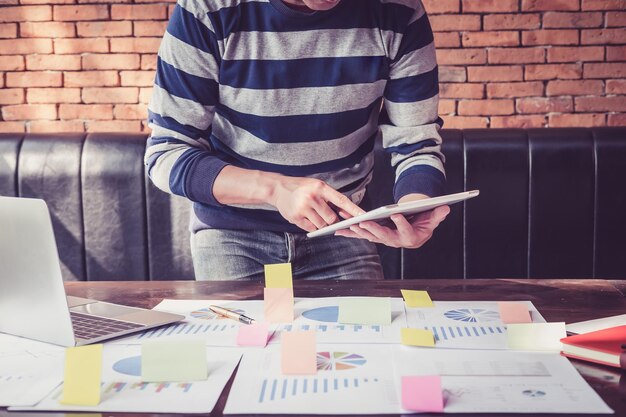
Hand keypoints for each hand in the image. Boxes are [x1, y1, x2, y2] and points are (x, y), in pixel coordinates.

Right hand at [270, 176, 364, 231]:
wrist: (278, 188)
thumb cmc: (301, 187)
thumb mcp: (317, 186)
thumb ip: (330, 198)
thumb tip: (345, 213)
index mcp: (321, 187)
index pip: (342, 201)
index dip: (354, 210)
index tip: (364, 216)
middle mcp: (312, 197)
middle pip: (331, 218)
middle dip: (333, 222)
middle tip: (329, 218)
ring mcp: (303, 208)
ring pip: (322, 225)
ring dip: (322, 224)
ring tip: (315, 215)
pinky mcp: (295, 217)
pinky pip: (311, 228)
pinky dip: (312, 226)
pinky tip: (306, 217)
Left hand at [335, 202, 449, 248]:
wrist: (416, 234)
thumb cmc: (423, 224)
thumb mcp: (433, 219)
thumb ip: (438, 215)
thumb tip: (445, 208)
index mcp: (411, 237)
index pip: (406, 230)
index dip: (401, 223)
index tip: (396, 214)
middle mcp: (395, 241)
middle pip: (383, 236)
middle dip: (373, 229)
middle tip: (363, 223)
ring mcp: (384, 239)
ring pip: (370, 236)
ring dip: (359, 231)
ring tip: (349, 224)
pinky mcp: (375, 236)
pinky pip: (362, 235)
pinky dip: (350, 233)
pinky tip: (339, 230)